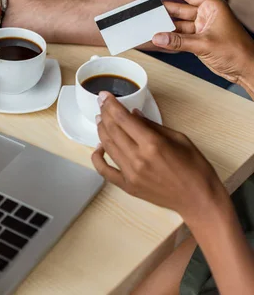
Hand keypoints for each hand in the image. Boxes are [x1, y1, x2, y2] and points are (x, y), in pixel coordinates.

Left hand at [92, 92, 226, 221]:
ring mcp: (130, 174)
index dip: (111, 105)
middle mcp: (137, 158)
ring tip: (101, 120)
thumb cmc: (195, 167)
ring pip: (107, 147)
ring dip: (101, 131)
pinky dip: (97, 158)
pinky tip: (98, 148)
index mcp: (153, 144)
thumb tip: (133, 114)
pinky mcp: (127, 186)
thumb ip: (153, 126)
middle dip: (105, 114)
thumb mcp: (179, 138)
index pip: (123, 119)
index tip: (104, 96)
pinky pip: (104, 171)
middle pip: (113, 131)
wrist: (199, 199)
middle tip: (102, 105)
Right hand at [147, 0, 253, 83]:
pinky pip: (180, 35)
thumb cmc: (236, 51)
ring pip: (178, 23)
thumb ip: (178, 41)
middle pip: (179, 8)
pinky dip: (170, 37)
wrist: (246, 69)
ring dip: (165, 26)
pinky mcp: (199, 39)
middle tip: (145, 11)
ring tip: (149, 26)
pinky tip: (159, 38)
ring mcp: (202, 27)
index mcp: (212, 7)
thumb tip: (158, 37)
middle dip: (163, 10)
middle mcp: (206, 14)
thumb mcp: (204, 44)